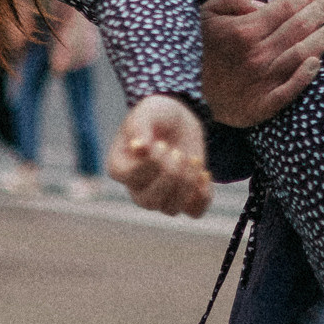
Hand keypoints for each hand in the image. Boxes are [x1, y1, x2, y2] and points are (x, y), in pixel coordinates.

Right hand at [109, 95, 211, 217]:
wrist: (178, 119)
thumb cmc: (156, 114)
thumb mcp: (147, 112)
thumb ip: (140, 127)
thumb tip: (139, 148)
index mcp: (120, 167)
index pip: (130, 178)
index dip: (150, 164)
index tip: (161, 143)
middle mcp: (136, 188)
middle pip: (149, 201)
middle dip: (170, 176)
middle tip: (177, 152)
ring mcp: (160, 196)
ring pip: (171, 209)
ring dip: (187, 184)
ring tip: (192, 159)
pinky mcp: (184, 197)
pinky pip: (194, 212)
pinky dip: (203, 196)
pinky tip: (204, 172)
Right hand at [200, 0, 323, 127]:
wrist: (183, 93)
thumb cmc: (196, 49)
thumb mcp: (205, 14)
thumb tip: (262, 3)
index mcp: (245, 30)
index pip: (286, 8)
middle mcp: (257, 53)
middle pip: (300, 28)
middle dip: (322, 11)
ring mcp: (262, 80)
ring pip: (302, 54)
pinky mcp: (262, 105)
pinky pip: (290, 90)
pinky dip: (306, 76)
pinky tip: (319, 63)